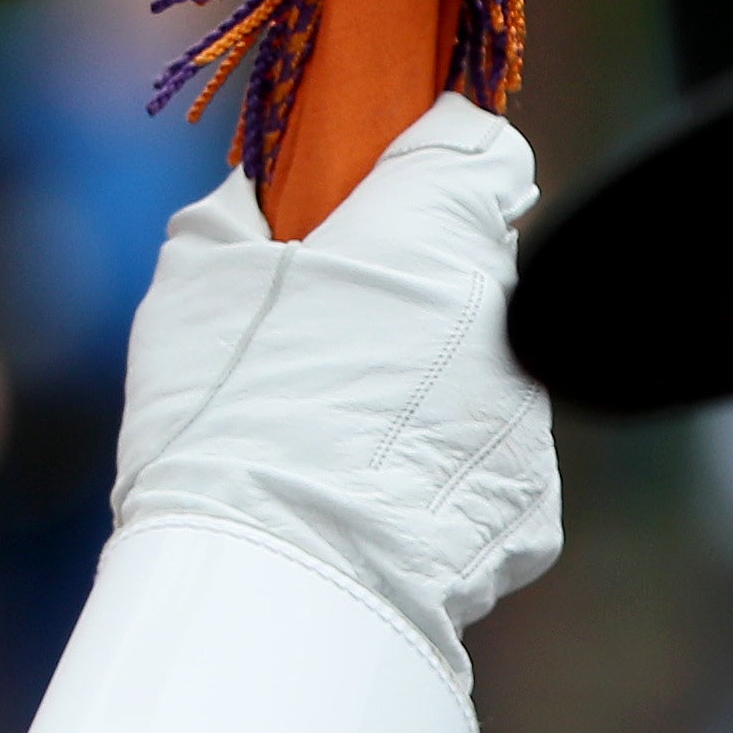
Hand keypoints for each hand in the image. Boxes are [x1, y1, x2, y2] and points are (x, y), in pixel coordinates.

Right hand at [112, 95, 564, 679]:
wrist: (288, 581)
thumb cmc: (230, 413)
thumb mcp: (197, 281)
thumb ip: (237, 218)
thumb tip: (253, 197)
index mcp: (431, 232)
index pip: (480, 150)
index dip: (441, 159)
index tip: (397, 182)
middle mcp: (503, 316)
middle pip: (477, 268)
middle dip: (418, 281)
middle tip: (336, 320)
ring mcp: (529, 417)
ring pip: (485, 371)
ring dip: (431, 383)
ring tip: (340, 430)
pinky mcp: (536, 505)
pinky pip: (491, 464)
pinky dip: (444, 470)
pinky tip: (375, 496)